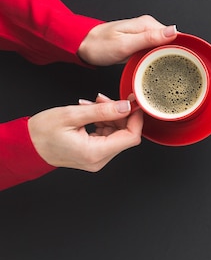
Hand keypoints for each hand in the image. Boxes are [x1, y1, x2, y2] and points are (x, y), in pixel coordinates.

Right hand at [28, 94, 142, 171]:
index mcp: (95, 153)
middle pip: (124, 135)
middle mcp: (98, 160)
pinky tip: (89, 114)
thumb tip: (125, 106)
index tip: (132, 102)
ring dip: (108, 116)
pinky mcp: (92, 155)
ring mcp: (96, 159)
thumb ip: (102, 111)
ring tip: (91, 105)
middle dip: (118, 114)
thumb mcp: (72, 115)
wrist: (26, 145)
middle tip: (104, 99)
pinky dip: (102, 122)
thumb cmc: (41, 133)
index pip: (131, 137)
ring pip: (115, 134)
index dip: (135, 118)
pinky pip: (106, 137)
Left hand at [77, 15, 176, 65]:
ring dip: (167, 58)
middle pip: (171, 41)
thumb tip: (173, 31)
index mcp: (147, 24)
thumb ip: (150, 38)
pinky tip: (158, 67)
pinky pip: (155, 50)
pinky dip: (158, 59)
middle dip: (175, 55)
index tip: (185, 62)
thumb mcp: (125, 44)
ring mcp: (144, 35)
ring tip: (168, 72)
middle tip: (174, 72)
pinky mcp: (140, 42)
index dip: (182, 48)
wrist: (83, 45)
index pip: (174, 34)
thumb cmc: (99, 45)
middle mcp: (148, 27)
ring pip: (164, 47)